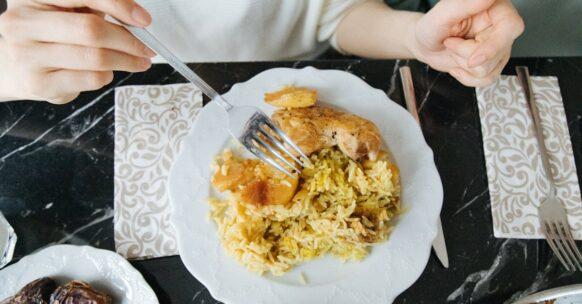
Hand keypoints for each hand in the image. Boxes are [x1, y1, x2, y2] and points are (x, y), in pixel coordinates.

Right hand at [0, 0, 154, 103]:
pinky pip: (90, 79)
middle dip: (128, 41)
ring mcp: (28, 55)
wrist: (16, 67)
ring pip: (95, 58)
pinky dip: (108, 75)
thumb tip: (136, 18)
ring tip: (139, 61)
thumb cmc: (50, 36)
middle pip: (91, 30)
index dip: (118, 6)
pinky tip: (109, 71)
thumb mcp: (68, 11)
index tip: (143, 19)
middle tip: (146, 48)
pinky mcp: (40, 83)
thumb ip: (95, 9)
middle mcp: (24, 24)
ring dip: (126, 61)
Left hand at [411, 0, 523, 86]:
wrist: (425, 45)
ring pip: (490, 68)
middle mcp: (500, 27)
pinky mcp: (493, 62)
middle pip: (498, 53)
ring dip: (463, 64)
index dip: (494, 46)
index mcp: (494, 8)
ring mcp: (498, 46)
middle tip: (450, 42)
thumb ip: (465, 5)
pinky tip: (456, 65)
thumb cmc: (431, 28)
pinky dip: (467, 77)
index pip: (511, 26)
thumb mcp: (443, 15)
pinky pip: (487, 79)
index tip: (473, 59)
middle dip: (467, 55)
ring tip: (453, 49)